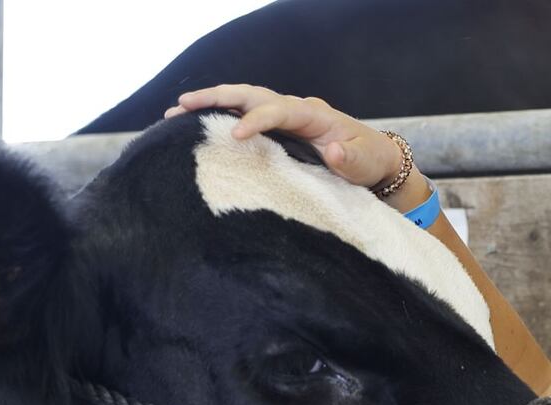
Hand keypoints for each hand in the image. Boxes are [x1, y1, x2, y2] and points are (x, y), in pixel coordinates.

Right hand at [164, 85, 429, 208]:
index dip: (256, 120)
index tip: (235, 136)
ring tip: (175, 113)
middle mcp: (295, 109)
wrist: (375, 161)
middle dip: (216, 98)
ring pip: (243, 102)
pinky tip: (194, 127)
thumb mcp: (365, 164)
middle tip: (180, 106)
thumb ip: (350, 160)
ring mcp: (285, 117)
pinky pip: (245, 117)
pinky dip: (220, 118)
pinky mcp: (278, 129)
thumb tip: (334, 152)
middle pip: (251, 95)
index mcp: (314, 114)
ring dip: (210, 105)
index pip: (278, 110)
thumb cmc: (369, 162)